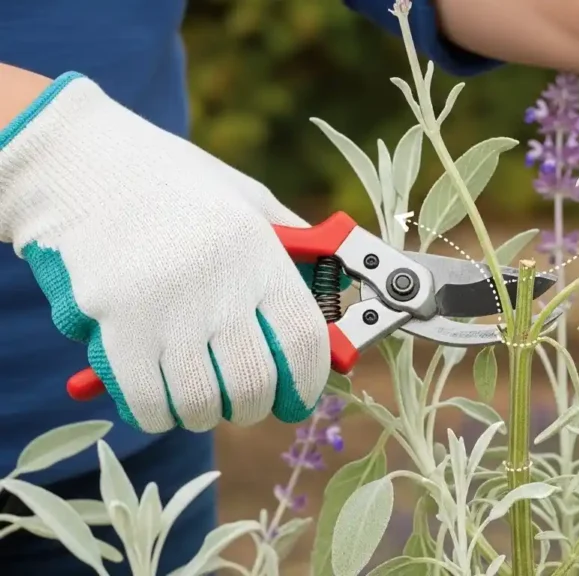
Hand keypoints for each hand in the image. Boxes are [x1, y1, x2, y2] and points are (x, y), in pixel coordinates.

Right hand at [0, 73, 329, 432]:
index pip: (303, 341)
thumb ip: (292, 245)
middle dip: (256, 405)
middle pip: (254, 382)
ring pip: (200, 402)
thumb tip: (331, 295)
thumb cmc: (172, 183)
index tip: (298, 397)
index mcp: (259, 250)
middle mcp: (218, 283)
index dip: (307, 383)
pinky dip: (159, 414)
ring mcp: (163, 307)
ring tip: (203, 399)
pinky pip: (146, 402)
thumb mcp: (246, 198)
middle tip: (248, 399)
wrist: (78, 163)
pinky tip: (162, 401)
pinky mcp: (113, 324)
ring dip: (206, 413)